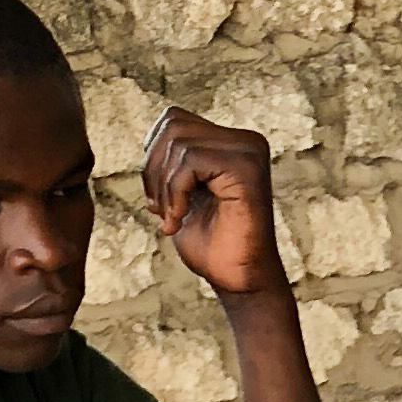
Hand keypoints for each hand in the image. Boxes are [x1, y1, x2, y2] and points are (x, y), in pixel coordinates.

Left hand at [143, 107, 289, 303]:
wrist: (238, 282)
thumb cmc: (211, 244)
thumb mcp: (183, 192)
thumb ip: (173, 160)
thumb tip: (152, 135)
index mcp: (232, 142)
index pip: (174, 119)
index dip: (153, 156)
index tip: (158, 199)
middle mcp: (246, 140)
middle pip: (173, 123)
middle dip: (153, 168)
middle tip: (159, 209)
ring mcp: (249, 151)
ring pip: (179, 141)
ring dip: (163, 185)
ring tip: (170, 218)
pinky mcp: (247, 169)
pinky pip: (191, 160)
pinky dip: (175, 191)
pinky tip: (180, 218)